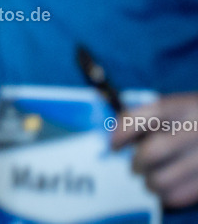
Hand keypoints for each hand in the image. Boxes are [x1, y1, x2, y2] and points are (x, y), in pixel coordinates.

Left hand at [111, 93, 197, 208]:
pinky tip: (168, 192)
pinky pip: (182, 195)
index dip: (121, 134)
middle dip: (137, 164)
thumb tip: (118, 139)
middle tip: (135, 168)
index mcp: (182, 107)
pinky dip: (169, 196)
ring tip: (151, 181)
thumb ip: (151, 118)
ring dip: (150, 183)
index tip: (113, 146)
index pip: (141, 118)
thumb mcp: (180, 106)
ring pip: (163, 179)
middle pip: (151, 153)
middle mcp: (195, 129)